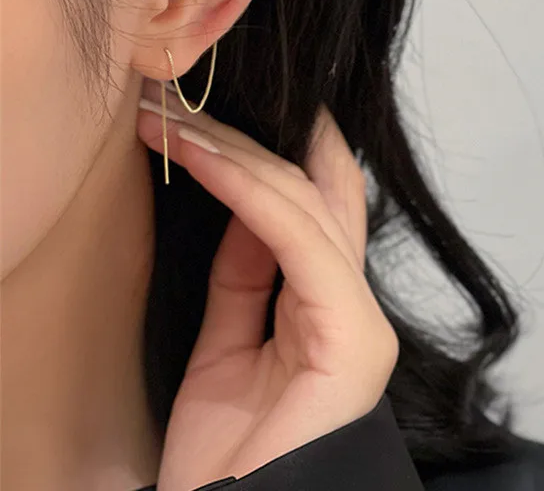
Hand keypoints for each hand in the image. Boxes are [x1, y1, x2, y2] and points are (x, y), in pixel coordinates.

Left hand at [136, 80, 398, 490]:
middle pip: (313, 193)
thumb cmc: (230, 460)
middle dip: (249, 139)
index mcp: (330, 311)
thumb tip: (243, 211)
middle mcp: (353, 305)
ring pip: (303, 205)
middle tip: (182, 102)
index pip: (314, 209)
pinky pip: (294, 242)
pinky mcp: (350, 336)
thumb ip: (245, 282)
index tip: (218, 111)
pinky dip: (244, 191)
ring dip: (234, 154)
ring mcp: (358, 319)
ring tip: (173, 120)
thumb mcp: (227, 350)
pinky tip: (200, 157)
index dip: (276, 151)